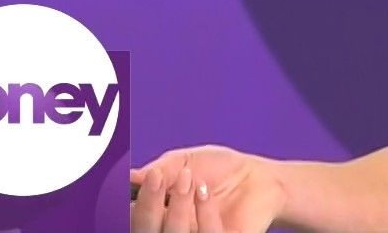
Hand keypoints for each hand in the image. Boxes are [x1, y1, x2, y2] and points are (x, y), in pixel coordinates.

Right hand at [130, 144, 286, 232]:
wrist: (259, 177)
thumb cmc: (220, 169)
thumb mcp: (186, 161)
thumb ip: (161, 169)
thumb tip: (131, 176)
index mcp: (158, 212)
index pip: (133, 216)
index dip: (129, 203)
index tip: (130, 184)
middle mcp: (170, 229)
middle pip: (144, 230)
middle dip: (146, 206)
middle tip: (155, 178)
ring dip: (176, 207)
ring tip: (189, 178)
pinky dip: (202, 212)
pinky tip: (204, 190)